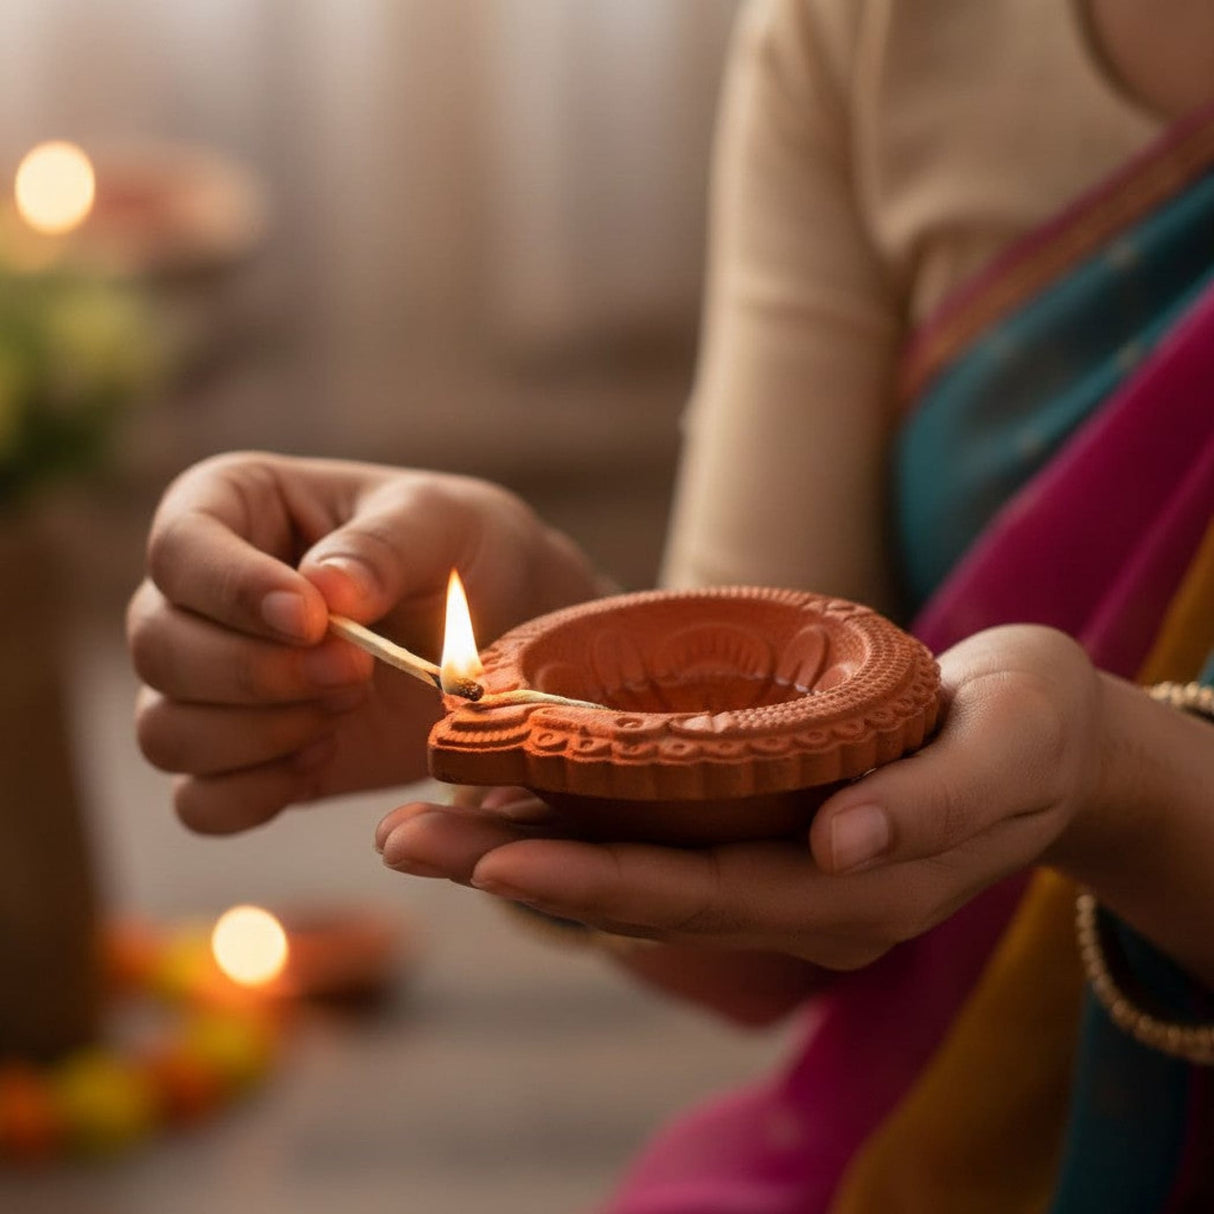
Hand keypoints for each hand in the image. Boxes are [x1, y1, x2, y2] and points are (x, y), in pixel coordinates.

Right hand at [128, 451, 600, 834]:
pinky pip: (200, 801)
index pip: (178, 549)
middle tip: (356, 670)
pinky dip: (256, 794)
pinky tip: (324, 757)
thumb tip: (323, 590)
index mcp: (233, 507)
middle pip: (159, 647)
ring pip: (165, 730)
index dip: (231, 590)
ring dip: (261, 734)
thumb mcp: (445, 523)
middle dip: (259, 673)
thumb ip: (385, 547)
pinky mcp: (243, 757)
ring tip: (349, 705)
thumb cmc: (466, 553)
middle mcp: (202, 597)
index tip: (311, 619)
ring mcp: (213, 682)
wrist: (503, 632)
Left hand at [375, 625, 1105, 971]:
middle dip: (512, 864)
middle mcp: (793, 895)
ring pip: (627, 866)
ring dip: (519, 842)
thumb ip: (929, 806)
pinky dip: (575, 815)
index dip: (589, 874)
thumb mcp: (1008, 749)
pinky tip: (507, 788)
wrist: (1044, 735)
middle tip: (399, 834)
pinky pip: (652, 835)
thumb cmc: (1030, 729)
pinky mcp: (759, 830)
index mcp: (847, 893)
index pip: (694, 893)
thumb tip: (838, 846)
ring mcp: (772, 870)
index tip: (490, 850)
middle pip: (631, 892)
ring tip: (417, 815)